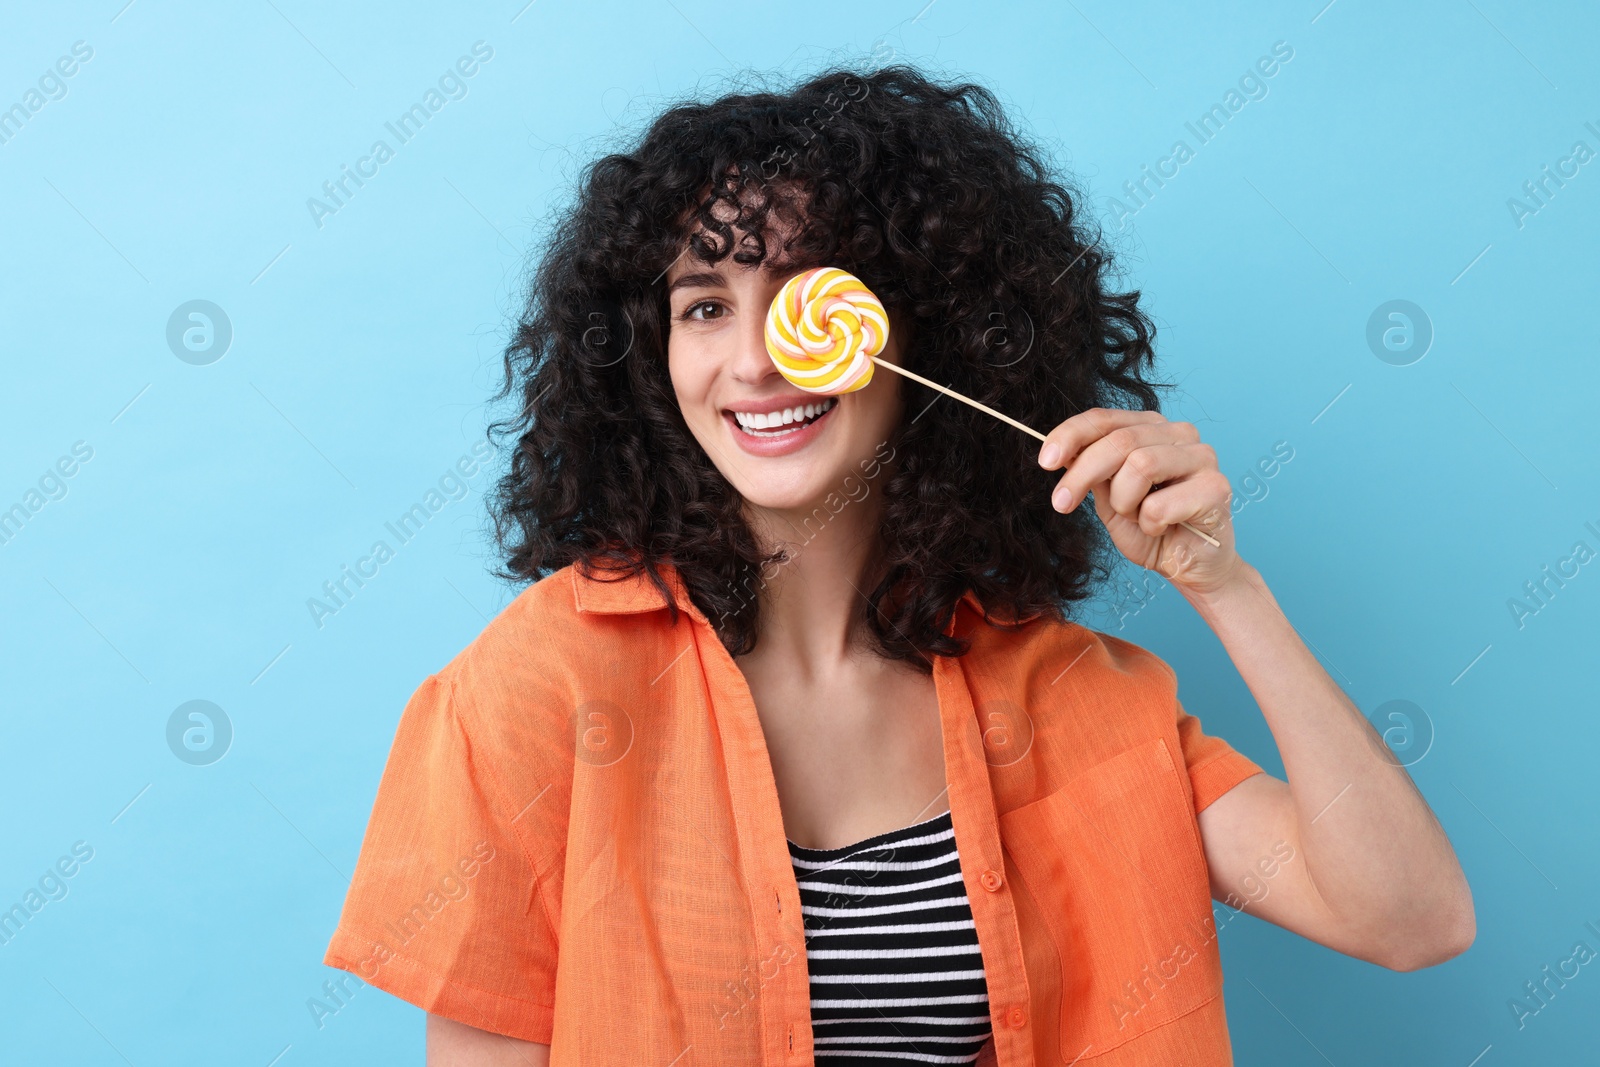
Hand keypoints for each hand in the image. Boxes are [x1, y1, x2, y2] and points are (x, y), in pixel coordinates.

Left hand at [1037, 408, 1239, 592]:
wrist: (1189, 565)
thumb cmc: (1150, 528)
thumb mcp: (1109, 497)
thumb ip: (1091, 471)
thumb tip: (1058, 451)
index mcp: (1151, 428)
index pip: (1105, 419)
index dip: (1071, 435)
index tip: (1045, 461)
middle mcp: (1179, 434)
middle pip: (1119, 440)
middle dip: (1082, 474)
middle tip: (1061, 503)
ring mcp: (1202, 457)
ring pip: (1141, 465)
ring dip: (1124, 502)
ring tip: (1135, 517)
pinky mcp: (1216, 487)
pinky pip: (1160, 504)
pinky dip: (1149, 524)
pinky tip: (1161, 529)